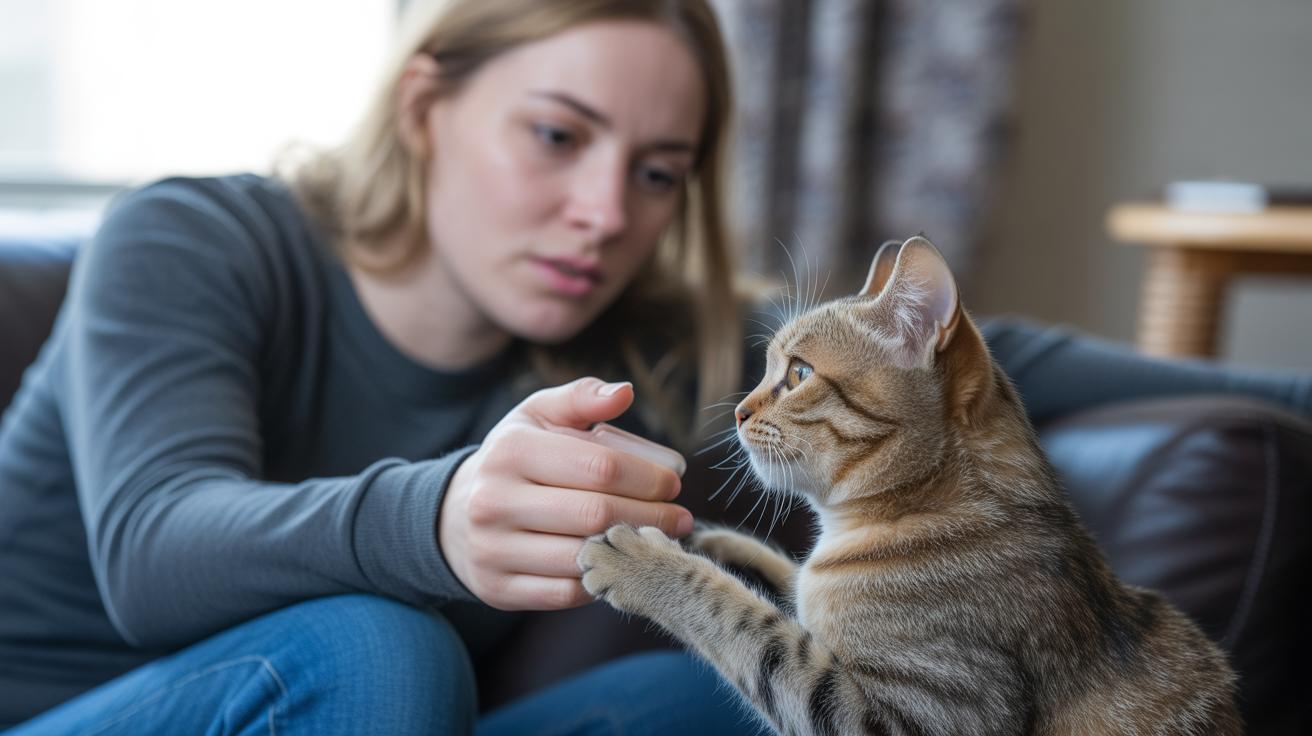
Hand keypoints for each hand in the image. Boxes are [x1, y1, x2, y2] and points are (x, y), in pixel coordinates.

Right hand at [438, 377, 691, 610]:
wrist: (453, 515)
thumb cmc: (515, 459)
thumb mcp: (538, 417)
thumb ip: (581, 398)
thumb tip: (625, 392)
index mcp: (512, 450)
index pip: (599, 467)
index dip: (647, 477)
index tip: (674, 483)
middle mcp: (495, 500)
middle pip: (596, 515)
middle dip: (651, 517)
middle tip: (681, 517)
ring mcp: (492, 549)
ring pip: (582, 557)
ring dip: (633, 552)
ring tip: (660, 540)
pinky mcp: (497, 589)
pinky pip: (566, 593)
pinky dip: (601, 580)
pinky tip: (622, 564)